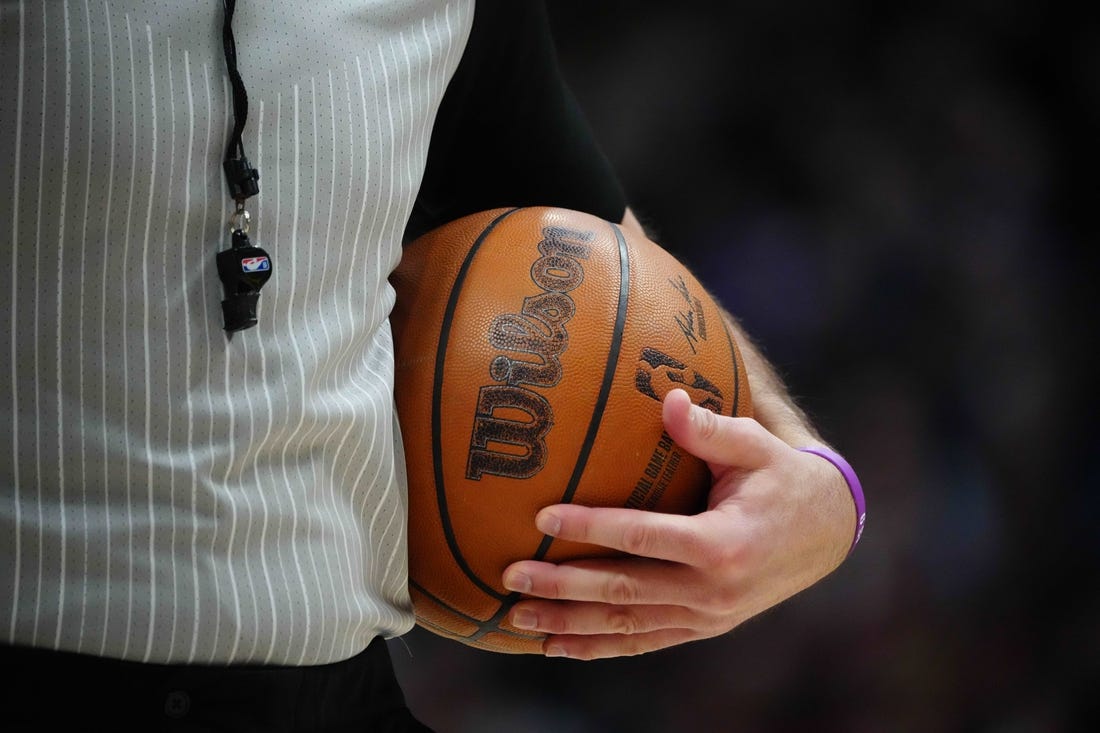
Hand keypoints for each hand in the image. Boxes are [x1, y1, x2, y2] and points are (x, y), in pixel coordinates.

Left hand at [501, 388, 855, 659]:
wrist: (825, 533)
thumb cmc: (782, 478)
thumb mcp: (755, 446)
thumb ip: (710, 428)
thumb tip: (669, 400)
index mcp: (723, 543)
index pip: (644, 537)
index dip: (591, 527)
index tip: (543, 516)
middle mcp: (713, 590)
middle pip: (624, 591)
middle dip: (562, 585)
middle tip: (510, 573)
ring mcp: (707, 616)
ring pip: (626, 626)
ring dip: (568, 624)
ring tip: (515, 616)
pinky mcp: (702, 627)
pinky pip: (642, 643)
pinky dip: (597, 647)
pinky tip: (556, 646)